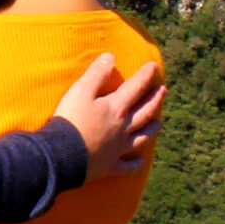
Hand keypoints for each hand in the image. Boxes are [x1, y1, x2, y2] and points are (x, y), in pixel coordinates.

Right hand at [52, 56, 165, 179]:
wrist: (61, 155)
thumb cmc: (70, 120)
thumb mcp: (80, 91)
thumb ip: (96, 74)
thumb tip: (110, 57)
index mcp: (116, 108)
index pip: (135, 87)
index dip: (145, 75)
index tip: (153, 66)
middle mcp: (122, 128)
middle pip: (144, 112)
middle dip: (155, 100)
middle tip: (163, 91)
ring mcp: (118, 148)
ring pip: (141, 138)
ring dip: (152, 129)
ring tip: (160, 123)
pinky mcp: (110, 166)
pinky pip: (126, 167)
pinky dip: (135, 165)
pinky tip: (140, 163)